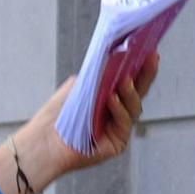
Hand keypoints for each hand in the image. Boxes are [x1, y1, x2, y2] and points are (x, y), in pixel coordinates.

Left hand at [22, 52, 160, 186]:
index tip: (149, 50)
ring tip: (124, 80)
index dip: (141, 67)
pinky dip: (118, 109)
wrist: (43, 141)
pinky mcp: (117, 143)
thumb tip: (114, 56)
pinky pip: (124, 123)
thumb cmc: (56, 116)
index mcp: (108, 99)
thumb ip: (97, 74)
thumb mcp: (78, 87)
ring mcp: (118, 129)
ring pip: (133, 107)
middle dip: (146, 75)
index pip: (130, 81)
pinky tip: (111, 99)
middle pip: (138, 92)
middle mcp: (116, 114)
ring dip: (130, 92)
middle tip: (151, 58)